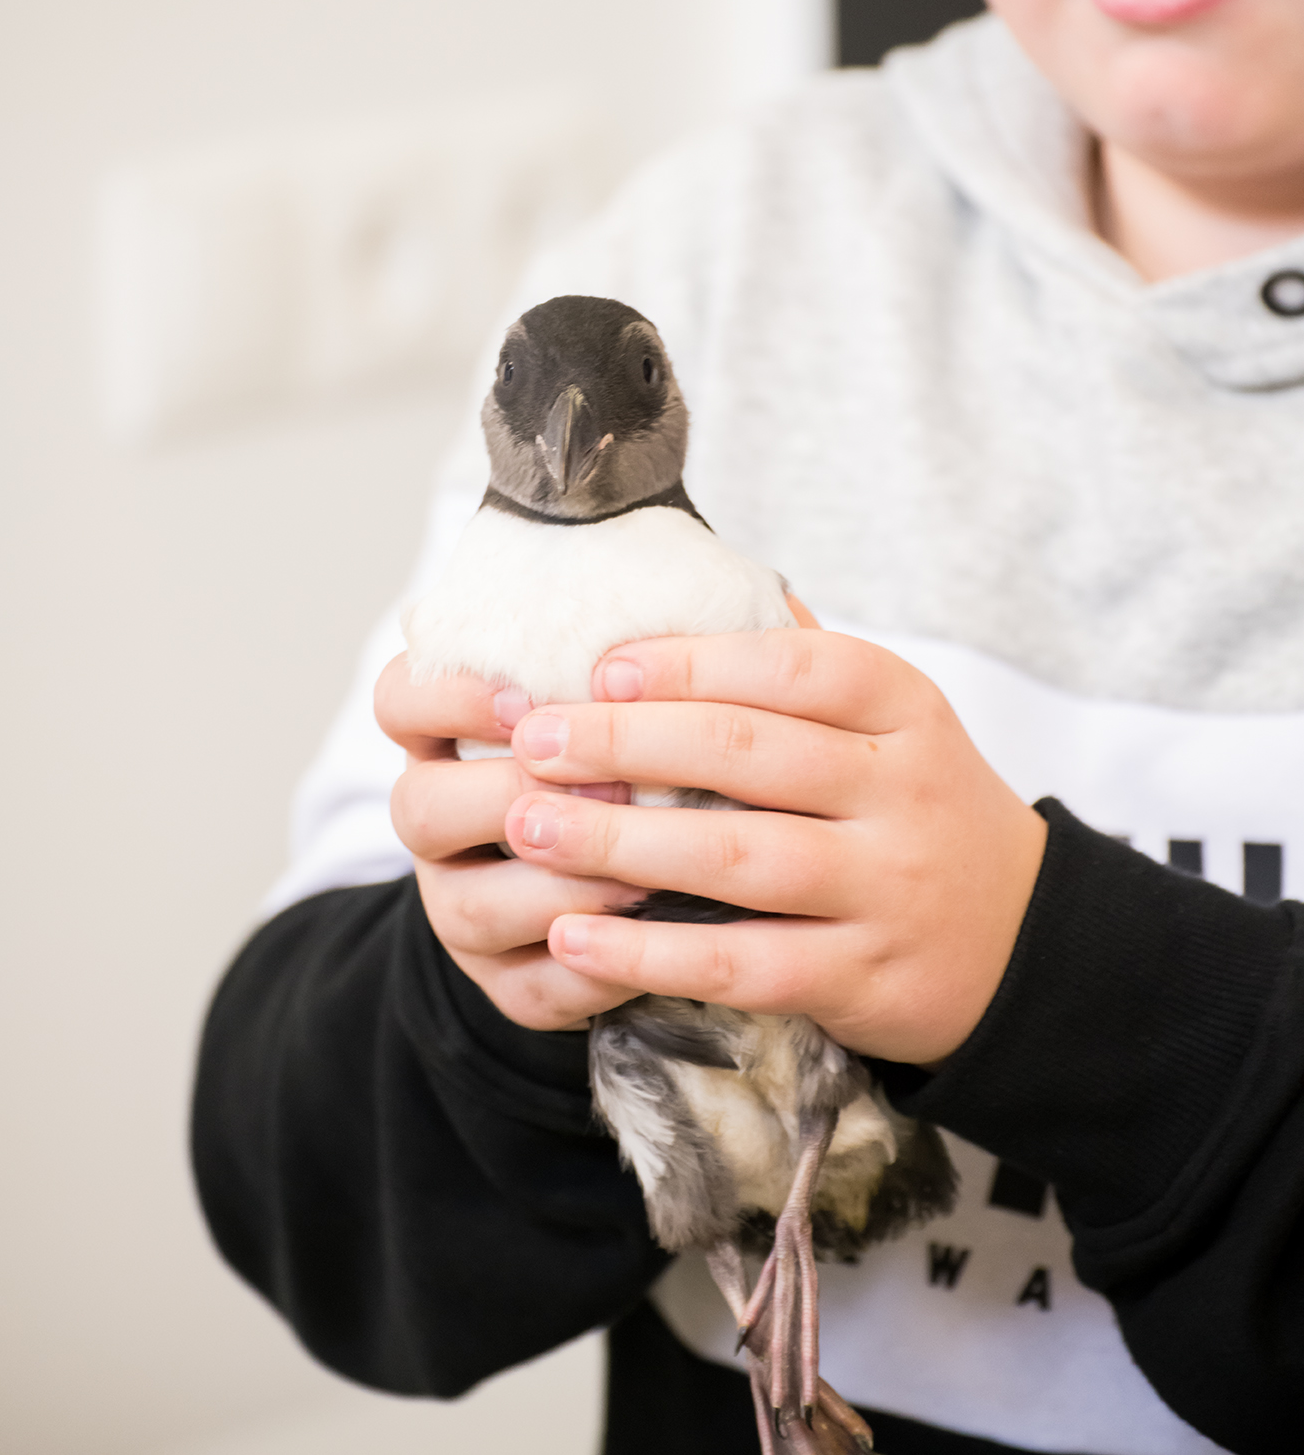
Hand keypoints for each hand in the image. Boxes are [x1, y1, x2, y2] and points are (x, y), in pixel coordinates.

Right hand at [375, 653, 645, 1029]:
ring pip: (471, 906)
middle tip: (609, 783)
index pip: (400, 699)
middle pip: (419, 806)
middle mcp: (436, 826)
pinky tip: (654, 940)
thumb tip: (690, 602)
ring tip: (644, 870)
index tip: (530, 697)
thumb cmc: (634, 762)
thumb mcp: (621, 701)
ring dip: (560, 886)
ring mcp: (460, 908)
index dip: (450, 696)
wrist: (632, 885)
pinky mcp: (506, 985)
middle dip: (511, 795)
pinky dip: (594, 968)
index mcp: (448, 740)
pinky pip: (532, 987)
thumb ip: (632, 656)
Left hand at [503, 630, 1047, 1064]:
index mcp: (904, 707)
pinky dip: (651, 953)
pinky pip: (744, 963)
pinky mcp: (863, 978)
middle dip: (626, 746)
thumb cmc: (916, 806)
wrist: (1022, 941)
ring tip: (530, 827)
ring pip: (740, 860)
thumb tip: (688, 574)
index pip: (792, 668)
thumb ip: (799, 657)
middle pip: (749, 755)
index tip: (598, 670)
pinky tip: (575, 936)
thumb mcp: (890, 718)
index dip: (689, 663)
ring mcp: (885, 888)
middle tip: (532, 742)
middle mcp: (901, 791)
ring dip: (621, 843)